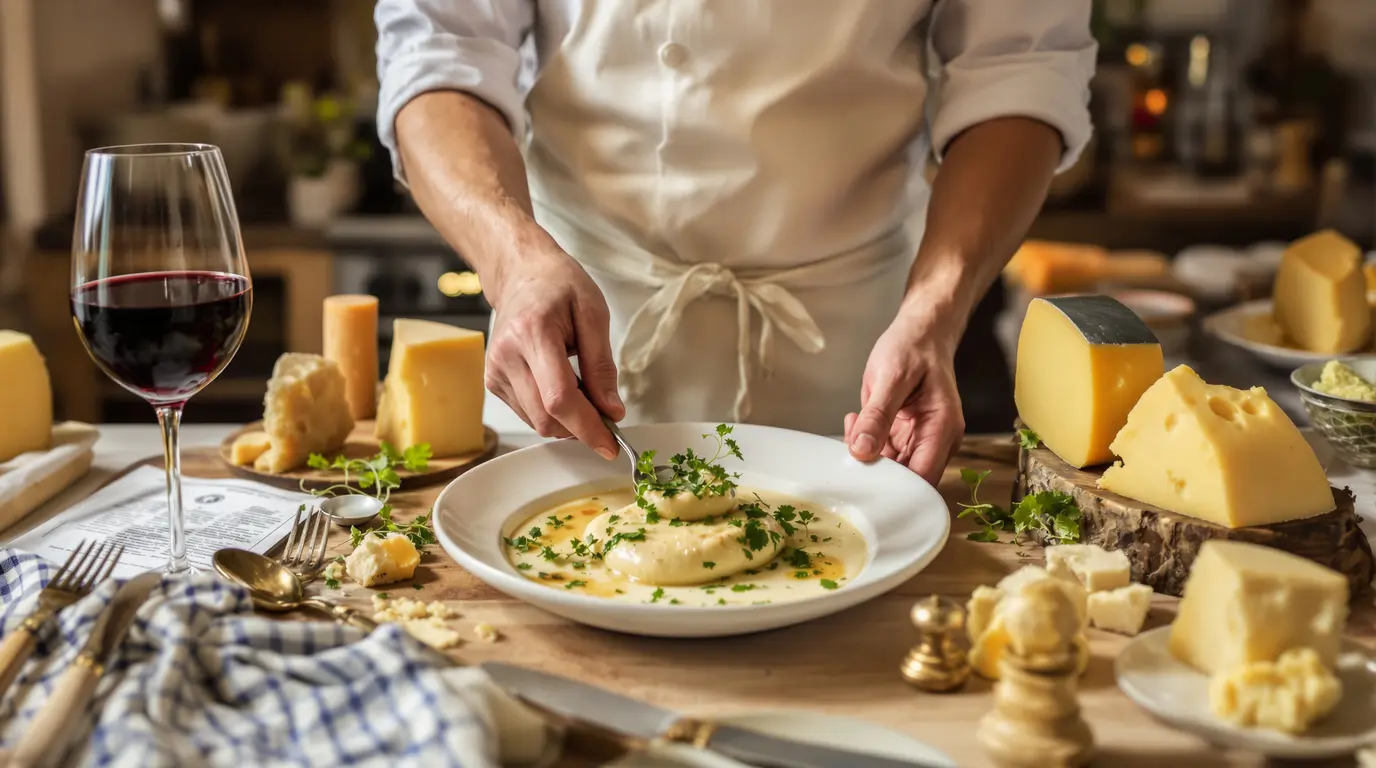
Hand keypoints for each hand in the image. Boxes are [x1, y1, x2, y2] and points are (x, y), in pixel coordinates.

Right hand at [484, 240, 623, 457]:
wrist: (522, 273)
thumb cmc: (559, 286)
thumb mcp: (594, 315)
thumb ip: (602, 367)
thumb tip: (611, 411)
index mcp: (532, 333)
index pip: (559, 398)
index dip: (587, 427)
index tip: (610, 443)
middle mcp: (507, 356)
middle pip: (546, 417)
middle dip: (581, 428)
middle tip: (607, 416)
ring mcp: (496, 370)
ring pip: (537, 422)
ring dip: (567, 421)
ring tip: (584, 392)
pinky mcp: (493, 381)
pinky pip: (528, 414)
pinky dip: (552, 413)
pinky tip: (563, 389)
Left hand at [844, 312, 964, 485]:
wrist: (921, 332)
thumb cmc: (914, 348)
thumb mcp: (891, 378)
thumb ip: (877, 416)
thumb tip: (861, 451)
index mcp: (942, 429)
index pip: (922, 479)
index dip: (894, 489)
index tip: (862, 481)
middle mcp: (936, 441)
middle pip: (906, 479)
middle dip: (874, 470)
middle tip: (849, 446)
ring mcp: (921, 440)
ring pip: (892, 468)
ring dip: (867, 455)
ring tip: (854, 422)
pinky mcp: (905, 435)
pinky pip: (884, 453)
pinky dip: (866, 442)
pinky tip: (856, 420)